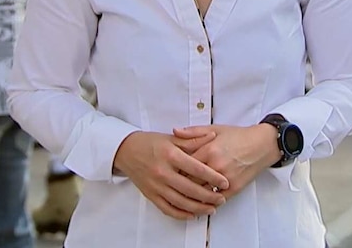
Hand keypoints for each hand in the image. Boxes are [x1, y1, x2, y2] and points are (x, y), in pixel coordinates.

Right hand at [113, 131, 228, 219]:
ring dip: (198, 208)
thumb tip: (213, 136)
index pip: (196, 169)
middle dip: (209, 196)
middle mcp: (163, 172)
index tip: (225, 182)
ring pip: (181, 202)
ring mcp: (156, 186)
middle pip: (191, 189)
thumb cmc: (150, 143)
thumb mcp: (172, 138)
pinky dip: (182, 214)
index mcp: (170, 155)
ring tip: (212, 208)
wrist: (126, 151)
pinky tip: (193, 214)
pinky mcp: (150, 195)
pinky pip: (168, 209)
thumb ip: (193, 139)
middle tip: (222, 198)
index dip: (213, 177)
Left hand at [174, 124, 280, 200]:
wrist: (261, 144)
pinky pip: (216, 200)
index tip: (167, 171)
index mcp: (209, 150)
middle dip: (180, 184)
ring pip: (201, 193)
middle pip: (190, 181)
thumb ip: (193, 132)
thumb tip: (174, 131)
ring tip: (181, 197)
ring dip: (191, 196)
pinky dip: (207, 203)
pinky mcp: (234, 188)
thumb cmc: (238, 136)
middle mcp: (216, 166)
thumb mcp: (215, 129)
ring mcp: (225, 179)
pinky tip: (199, 203)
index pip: (184, 165)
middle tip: (171, 186)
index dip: (174, 169)